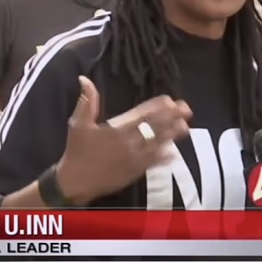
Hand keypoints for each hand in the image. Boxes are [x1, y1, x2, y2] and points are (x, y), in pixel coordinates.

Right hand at [55, 76, 191, 203]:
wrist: (75, 183)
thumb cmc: (77, 151)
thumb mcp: (78, 123)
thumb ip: (87, 101)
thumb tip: (84, 79)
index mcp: (117, 129)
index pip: (142, 114)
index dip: (158, 107)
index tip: (170, 100)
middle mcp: (129, 143)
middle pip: (155, 128)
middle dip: (172, 118)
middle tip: (187, 110)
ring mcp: (133, 159)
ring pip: (157, 144)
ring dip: (172, 136)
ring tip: (186, 128)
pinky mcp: (134, 172)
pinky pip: (152, 164)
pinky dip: (163, 158)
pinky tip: (173, 153)